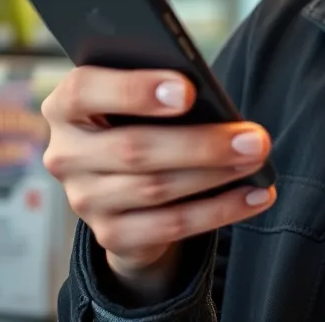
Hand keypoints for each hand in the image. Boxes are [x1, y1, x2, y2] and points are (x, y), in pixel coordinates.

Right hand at [41, 67, 275, 296]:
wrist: (129, 180)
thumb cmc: (147, 117)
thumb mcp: (147, 98)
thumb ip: (166, 91)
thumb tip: (213, 102)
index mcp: (67, 105)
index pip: (85, 91)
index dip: (135, 90)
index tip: (187, 90)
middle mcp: (65, 153)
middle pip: (133, 148)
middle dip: (201, 143)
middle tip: (253, 138)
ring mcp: (84, 198)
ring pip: (155, 188)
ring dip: (216, 175)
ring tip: (258, 159)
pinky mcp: (111, 234)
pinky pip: (170, 225)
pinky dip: (220, 209)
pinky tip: (256, 194)